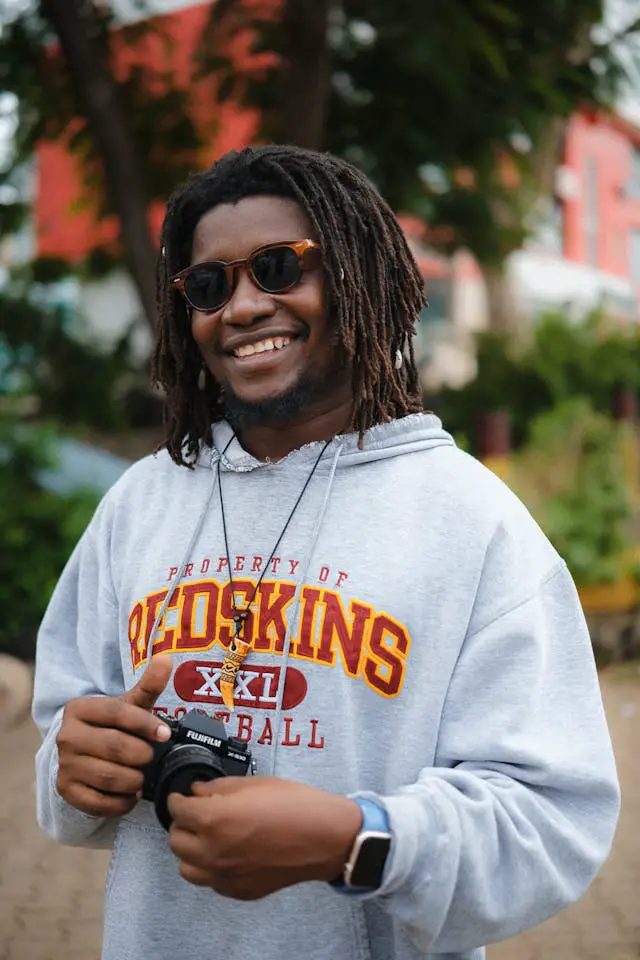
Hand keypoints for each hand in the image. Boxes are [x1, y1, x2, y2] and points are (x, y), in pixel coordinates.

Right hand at [56, 655, 172, 817]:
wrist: (80, 754)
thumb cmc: (111, 726)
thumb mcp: (127, 705)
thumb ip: (147, 685)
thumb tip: (166, 659)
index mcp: (80, 709)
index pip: (117, 713)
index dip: (146, 724)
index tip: (165, 734)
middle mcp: (67, 736)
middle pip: (115, 746)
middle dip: (142, 754)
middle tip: (151, 757)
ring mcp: (64, 765)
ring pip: (109, 776)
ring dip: (135, 779)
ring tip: (142, 775)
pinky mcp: (66, 790)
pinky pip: (99, 802)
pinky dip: (121, 802)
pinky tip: (130, 794)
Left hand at [167, 777, 362, 899]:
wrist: (323, 837)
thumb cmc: (294, 804)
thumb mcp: (255, 783)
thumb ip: (219, 787)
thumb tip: (198, 791)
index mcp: (214, 819)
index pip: (177, 810)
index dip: (178, 799)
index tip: (183, 796)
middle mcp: (213, 851)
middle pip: (175, 840)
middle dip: (182, 823)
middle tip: (196, 813)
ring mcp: (224, 876)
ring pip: (186, 867)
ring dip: (190, 850)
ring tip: (207, 836)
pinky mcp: (237, 891)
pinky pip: (210, 881)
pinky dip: (210, 867)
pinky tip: (227, 854)